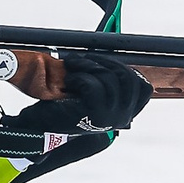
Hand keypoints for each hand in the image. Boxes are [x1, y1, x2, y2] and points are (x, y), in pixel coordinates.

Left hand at [5, 54, 150, 134]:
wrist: (40, 127)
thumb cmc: (64, 108)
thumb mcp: (91, 94)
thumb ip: (106, 80)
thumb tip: (109, 55)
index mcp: (126, 113)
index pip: (143, 87)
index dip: (126, 69)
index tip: (103, 62)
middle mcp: (122, 117)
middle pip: (127, 77)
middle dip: (104, 62)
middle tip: (82, 59)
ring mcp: (110, 116)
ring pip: (109, 78)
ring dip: (87, 67)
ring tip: (71, 69)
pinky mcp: (94, 113)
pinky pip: (93, 85)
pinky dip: (79, 78)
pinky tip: (68, 82)